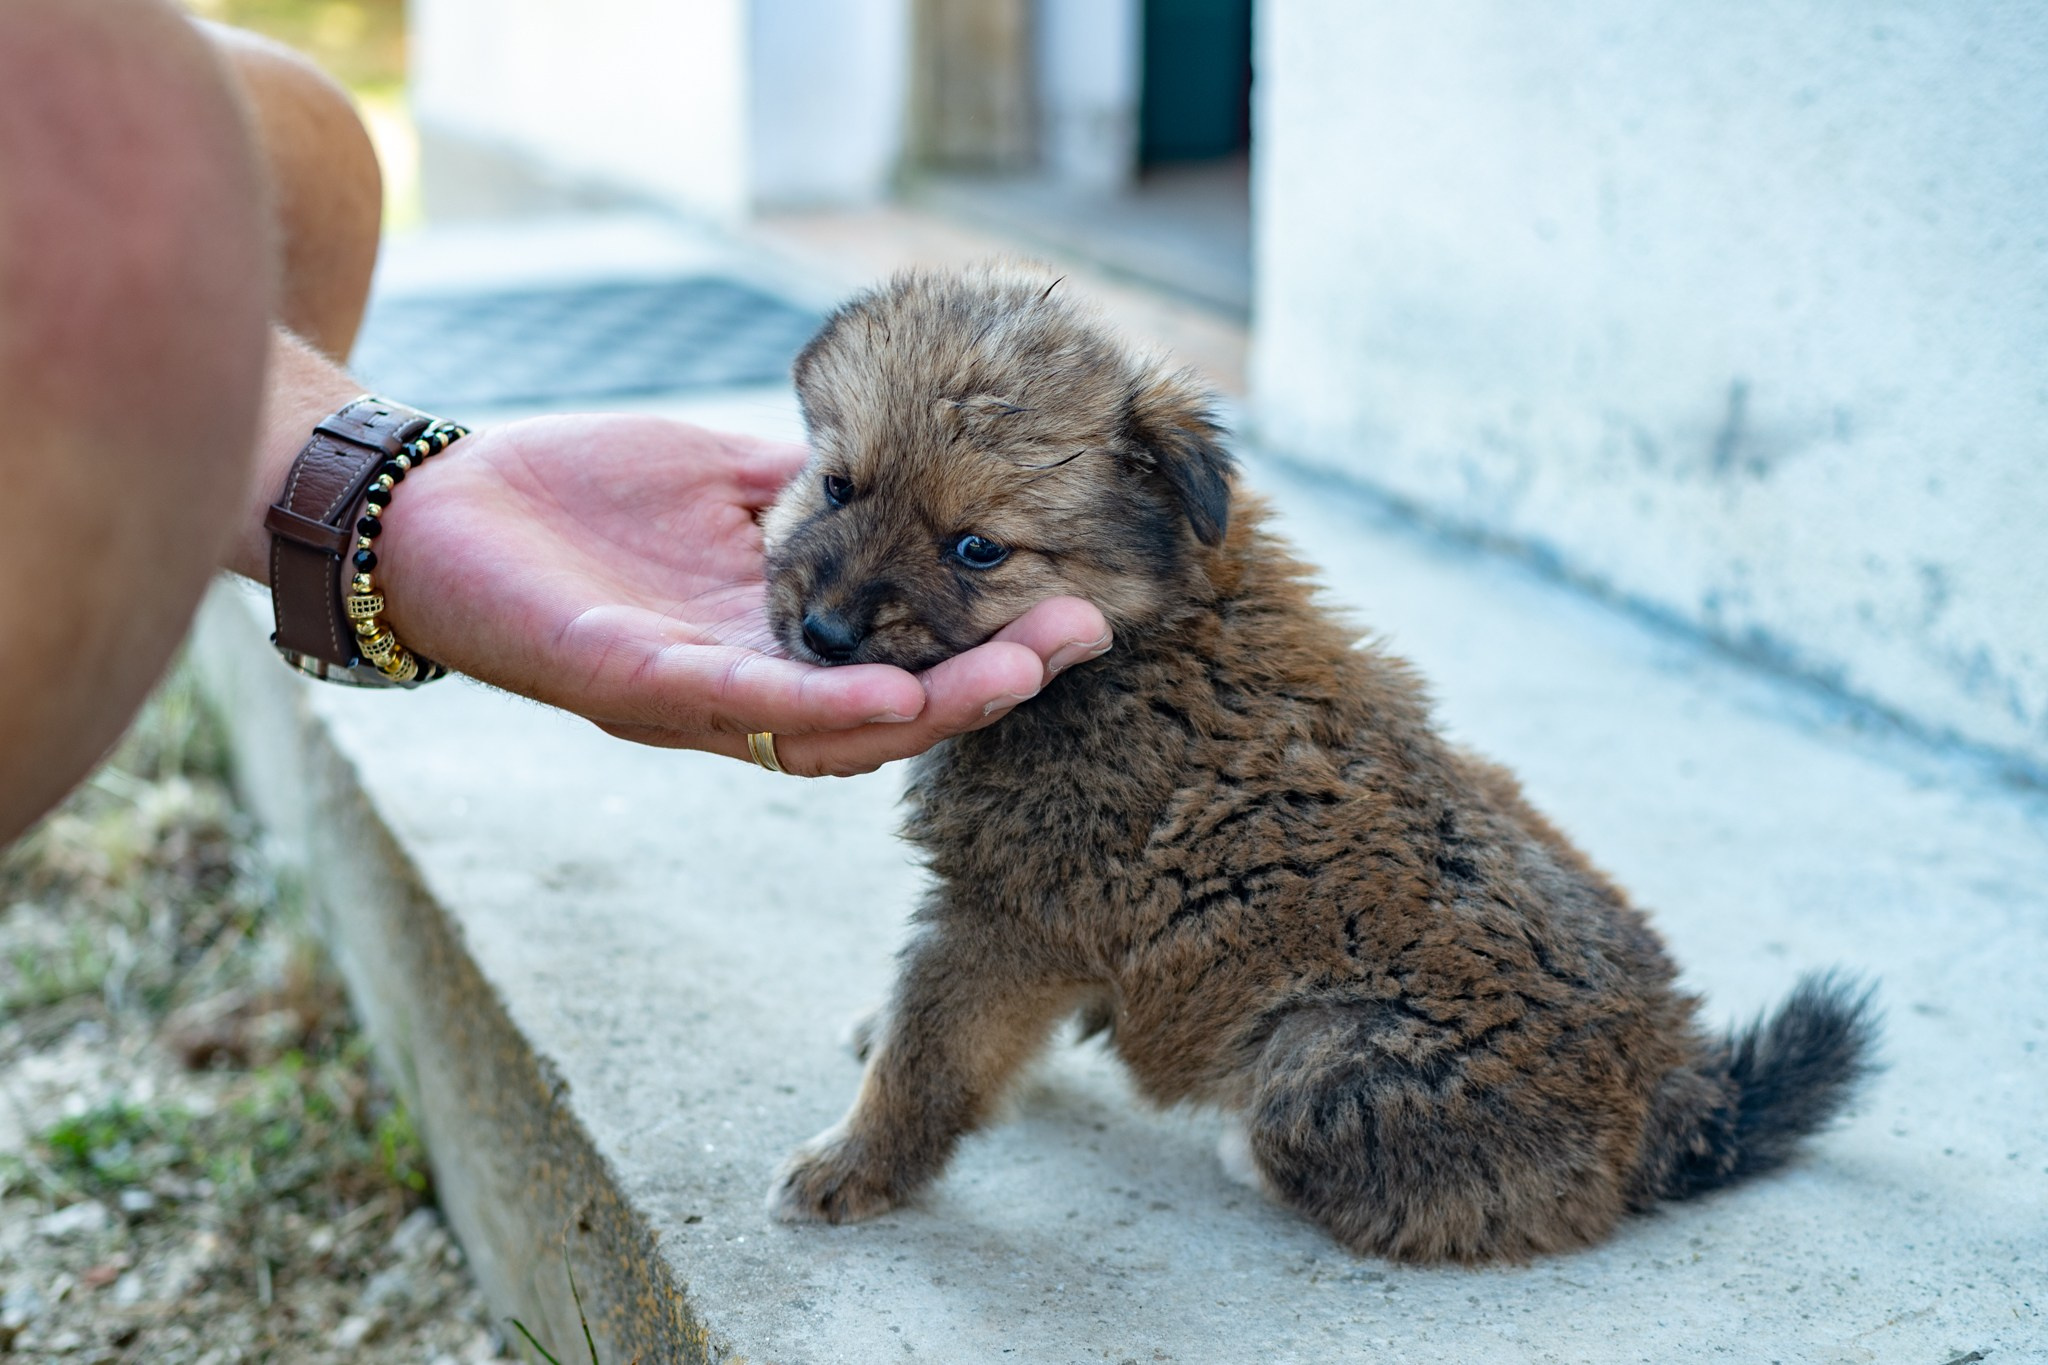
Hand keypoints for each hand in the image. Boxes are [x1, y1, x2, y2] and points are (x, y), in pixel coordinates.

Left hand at [374, 413, 1111, 774]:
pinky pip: (739, 710)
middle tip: (1082, 640)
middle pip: (889, 718)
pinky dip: (820, 710)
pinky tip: (894, 697)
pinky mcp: (630, 687)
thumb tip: (899, 462)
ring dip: (931, 712)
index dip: (987, 645)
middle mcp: (741, 693)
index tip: (1074, 600)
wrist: (431, 506)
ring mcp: (689, 701)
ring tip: (1019, 676)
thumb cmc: (569, 498)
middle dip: (991, 685)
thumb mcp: (718, 481)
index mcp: (770, 643)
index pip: (901, 663)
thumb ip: (806, 489)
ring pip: (831, 735)